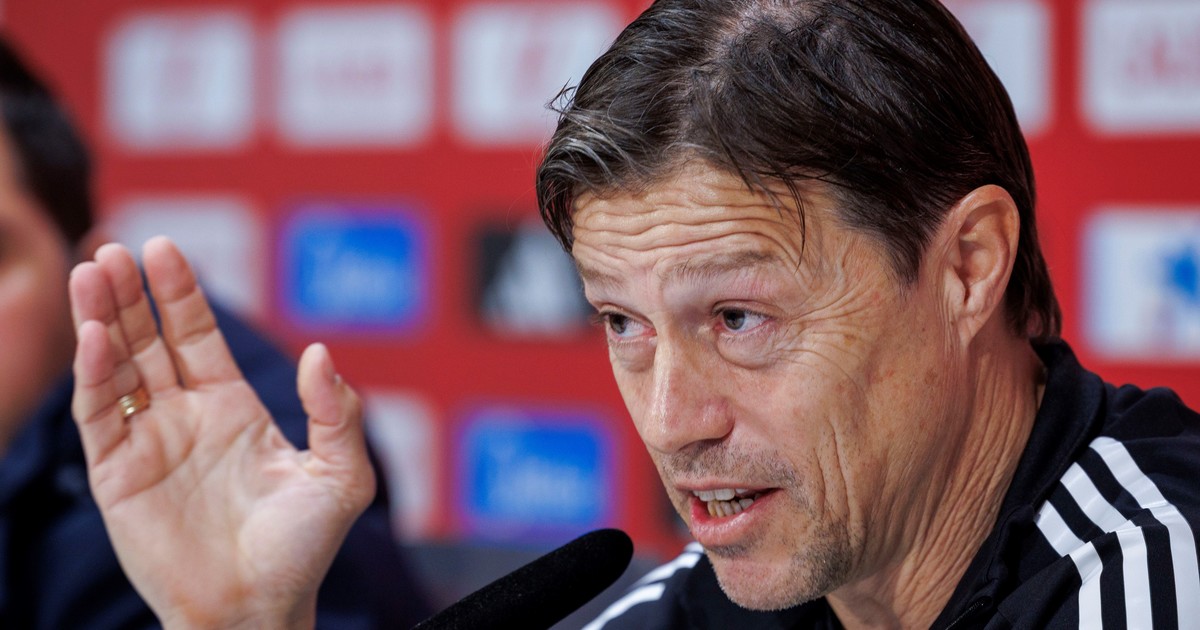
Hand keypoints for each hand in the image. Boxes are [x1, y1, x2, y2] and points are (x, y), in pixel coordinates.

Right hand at [69, 237, 375, 628]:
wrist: (259, 608)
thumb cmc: (303, 549)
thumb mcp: (340, 476)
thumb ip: (336, 414)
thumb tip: (322, 352)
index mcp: (232, 406)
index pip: (195, 335)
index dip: (180, 293)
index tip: (164, 249)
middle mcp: (185, 416)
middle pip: (148, 340)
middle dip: (132, 296)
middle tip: (116, 249)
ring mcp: (148, 443)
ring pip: (116, 369)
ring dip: (101, 321)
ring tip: (93, 272)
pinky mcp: (117, 476)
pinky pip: (99, 417)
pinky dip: (93, 376)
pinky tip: (93, 338)